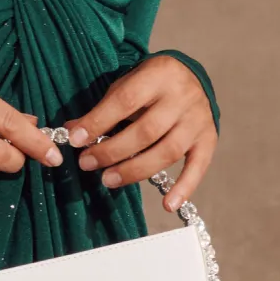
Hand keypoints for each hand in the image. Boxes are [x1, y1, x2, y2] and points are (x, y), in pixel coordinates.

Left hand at [63, 55, 217, 211]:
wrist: (191, 78)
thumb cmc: (150, 86)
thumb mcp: (126, 86)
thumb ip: (102, 109)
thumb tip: (71, 132)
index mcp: (158, 75)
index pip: (125, 101)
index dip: (99, 122)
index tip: (76, 140)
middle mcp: (181, 97)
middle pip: (146, 131)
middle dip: (112, 151)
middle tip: (88, 164)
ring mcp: (197, 120)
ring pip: (167, 152)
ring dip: (135, 171)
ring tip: (108, 180)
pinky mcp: (208, 139)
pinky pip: (198, 167)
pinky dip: (184, 188)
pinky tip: (168, 205)